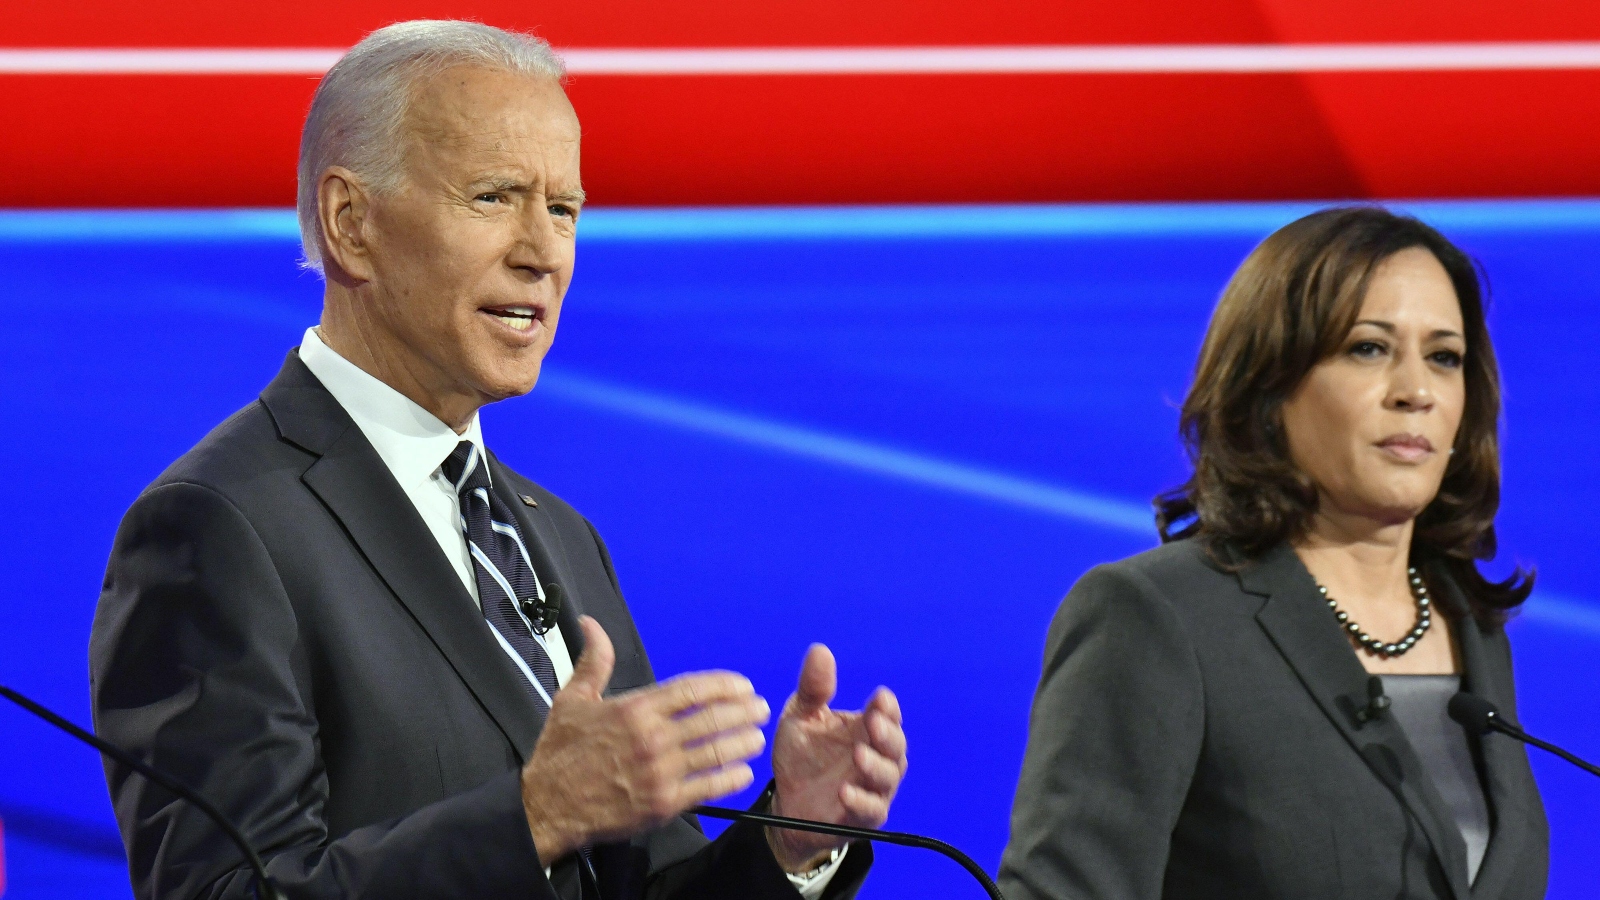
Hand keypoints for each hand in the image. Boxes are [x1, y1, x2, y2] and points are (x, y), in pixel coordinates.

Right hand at [519, 616, 770, 862]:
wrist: (547, 807)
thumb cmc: (560, 753)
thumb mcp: (573, 699)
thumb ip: (594, 661)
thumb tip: (591, 624)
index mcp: (634, 709)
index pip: (691, 690)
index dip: (723, 685)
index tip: (742, 685)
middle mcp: (652, 738)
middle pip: (711, 719)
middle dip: (742, 711)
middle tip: (760, 708)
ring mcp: (659, 773)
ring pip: (714, 752)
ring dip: (742, 743)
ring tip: (757, 737)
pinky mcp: (662, 804)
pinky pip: (706, 788)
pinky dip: (730, 779)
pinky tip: (743, 772)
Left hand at [767, 644, 907, 872]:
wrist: (787, 803)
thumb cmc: (801, 756)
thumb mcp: (800, 718)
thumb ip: (813, 689)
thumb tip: (820, 650)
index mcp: (866, 729)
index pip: (888, 715)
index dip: (888, 708)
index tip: (880, 698)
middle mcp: (877, 756)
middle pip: (895, 744)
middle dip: (887, 733)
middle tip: (873, 723)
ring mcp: (873, 787)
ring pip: (888, 776)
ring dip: (876, 766)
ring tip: (858, 755)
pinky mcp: (862, 817)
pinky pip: (871, 810)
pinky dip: (862, 801)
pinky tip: (846, 792)